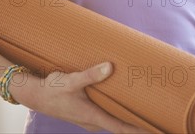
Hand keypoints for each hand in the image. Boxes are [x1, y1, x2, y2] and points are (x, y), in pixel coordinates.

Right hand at [26, 61, 150, 132]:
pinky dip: (118, 110)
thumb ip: (91, 75)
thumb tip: (110, 67)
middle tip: (157, 116)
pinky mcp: (86, 113)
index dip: (139, 130)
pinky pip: (107, 114)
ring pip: (114, 120)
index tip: (155, 129)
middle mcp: (93, 121)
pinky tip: (123, 100)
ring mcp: (90, 118)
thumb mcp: (72, 80)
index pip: (121, 127)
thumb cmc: (54, 89)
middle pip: (121, 125)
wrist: (36, 95)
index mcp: (93, 117)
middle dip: (137, 123)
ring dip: (127, 116)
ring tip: (145, 108)